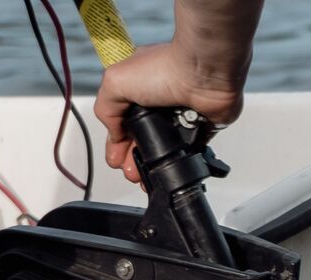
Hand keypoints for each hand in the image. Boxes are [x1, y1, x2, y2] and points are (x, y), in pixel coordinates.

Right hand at [94, 42, 245, 184]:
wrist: (203, 73)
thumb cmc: (164, 69)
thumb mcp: (115, 82)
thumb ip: (106, 109)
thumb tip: (115, 134)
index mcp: (136, 87)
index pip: (122, 120)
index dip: (117, 142)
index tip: (115, 160)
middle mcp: (158, 101)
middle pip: (142, 137)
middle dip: (133, 157)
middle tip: (131, 172)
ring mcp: (179, 115)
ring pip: (165, 147)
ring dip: (155, 163)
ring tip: (148, 178)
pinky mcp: (201, 127)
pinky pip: (189, 149)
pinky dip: (181, 161)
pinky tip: (172, 171)